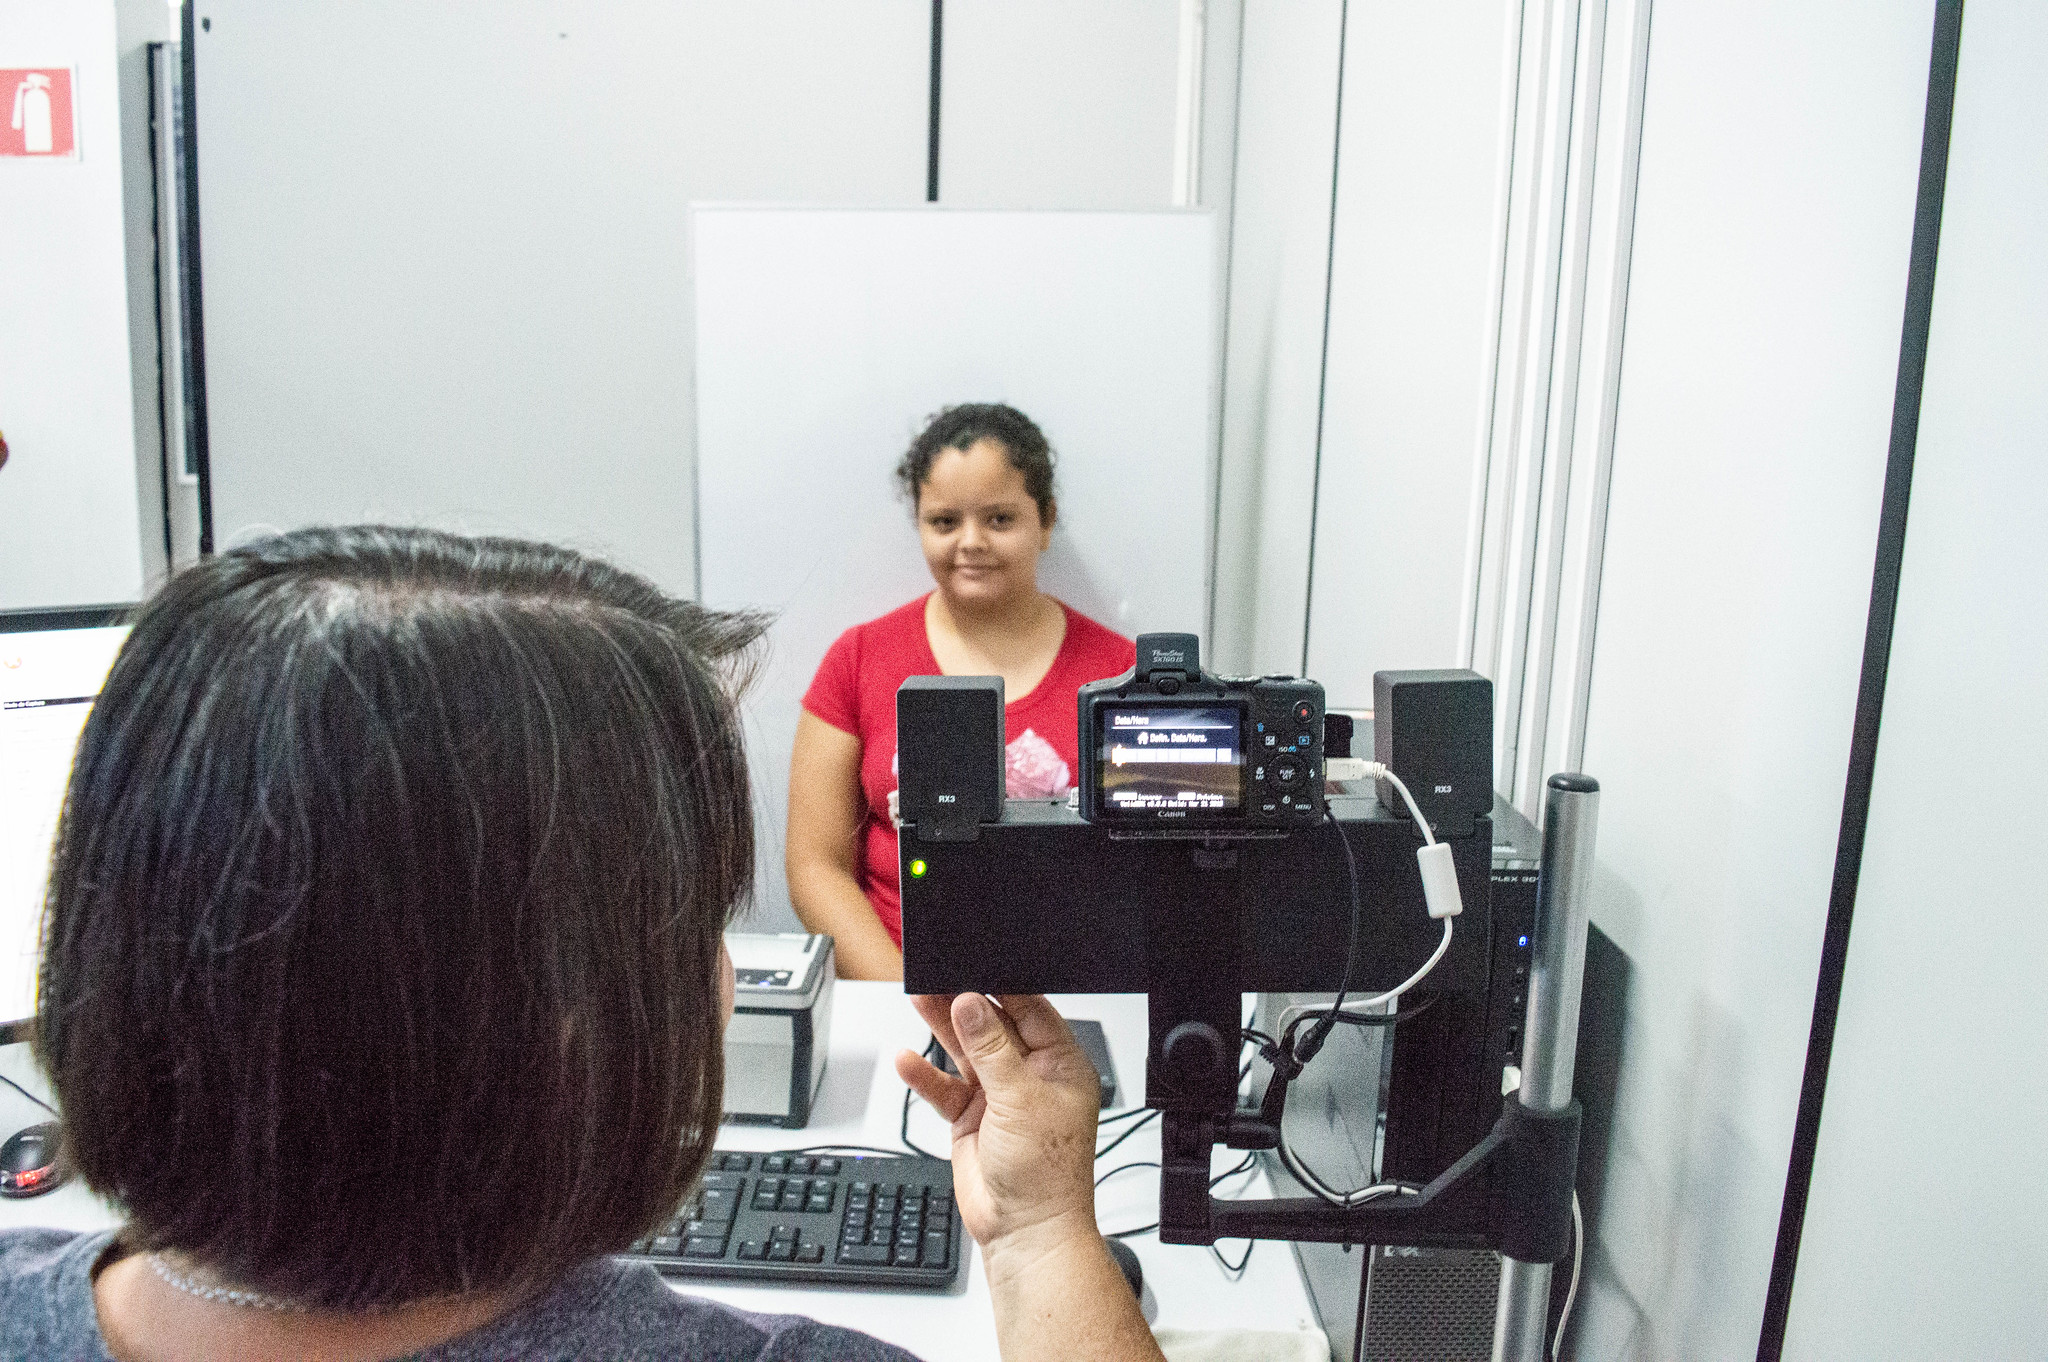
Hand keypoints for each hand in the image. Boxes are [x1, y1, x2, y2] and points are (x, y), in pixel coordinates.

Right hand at [898, 995, 1164, 1360]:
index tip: (972, 962)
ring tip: (917, 997)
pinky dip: (926, 1074)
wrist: (1024, 1232)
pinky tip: (908, 1058)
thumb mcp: (1021, 1099)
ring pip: (966, 1050)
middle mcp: (1031, 1075)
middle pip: (993, 1025)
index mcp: (1061, 1063)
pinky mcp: (972, 1116)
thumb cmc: (1047, 1176)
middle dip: (964, 1002)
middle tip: (935, 976)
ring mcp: (999, 1095)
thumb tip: (971, 1004)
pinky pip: (944, 1087)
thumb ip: (992, 1048)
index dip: (1002, 986)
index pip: (1031, 1009)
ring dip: (942, 1028)